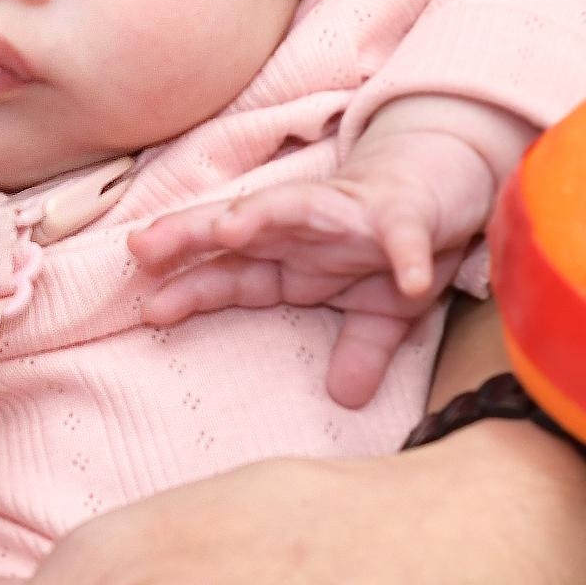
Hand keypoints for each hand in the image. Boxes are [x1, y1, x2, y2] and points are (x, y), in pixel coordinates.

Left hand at [127, 102, 519, 407]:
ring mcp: (350, 214)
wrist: (443, 186)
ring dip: (262, 216)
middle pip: (239, 231)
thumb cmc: (391, 243)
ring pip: (296, 208)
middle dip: (191, 236)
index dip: (190, 289)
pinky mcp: (403, 211)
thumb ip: (357, 351)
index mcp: (290, 260)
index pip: (229, 276)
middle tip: (142, 247)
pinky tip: (410, 278)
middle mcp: (305, 231)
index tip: (150, 309)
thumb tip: (347, 398)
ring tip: (229, 229)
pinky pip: (402, 234)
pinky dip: (405, 254)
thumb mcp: (376, 310)